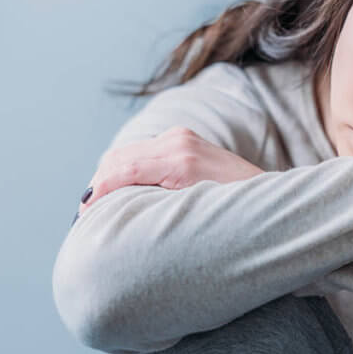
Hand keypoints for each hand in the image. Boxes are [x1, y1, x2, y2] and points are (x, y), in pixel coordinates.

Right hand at [77, 127, 264, 215]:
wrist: (269, 196)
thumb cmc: (236, 215)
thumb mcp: (196, 215)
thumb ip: (158, 208)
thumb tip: (120, 216)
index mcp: (181, 161)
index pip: (124, 169)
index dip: (99, 192)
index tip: (83, 215)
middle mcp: (178, 142)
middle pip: (119, 158)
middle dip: (97, 185)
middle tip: (84, 216)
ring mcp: (180, 137)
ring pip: (126, 152)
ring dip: (107, 176)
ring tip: (95, 205)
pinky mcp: (181, 138)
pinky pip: (141, 151)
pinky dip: (123, 169)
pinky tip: (116, 190)